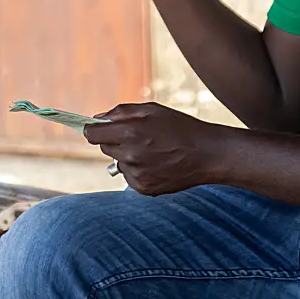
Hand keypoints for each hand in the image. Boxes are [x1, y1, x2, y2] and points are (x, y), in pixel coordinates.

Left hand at [83, 102, 224, 195]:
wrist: (207, 154)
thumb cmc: (180, 127)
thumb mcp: (151, 110)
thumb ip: (120, 112)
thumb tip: (96, 119)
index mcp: (129, 132)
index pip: (92, 134)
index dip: (93, 130)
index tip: (96, 129)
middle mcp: (130, 155)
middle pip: (104, 148)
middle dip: (115, 140)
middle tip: (138, 136)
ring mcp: (137, 174)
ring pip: (118, 162)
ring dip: (128, 155)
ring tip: (153, 150)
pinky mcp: (144, 188)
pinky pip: (129, 176)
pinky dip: (138, 170)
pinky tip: (157, 164)